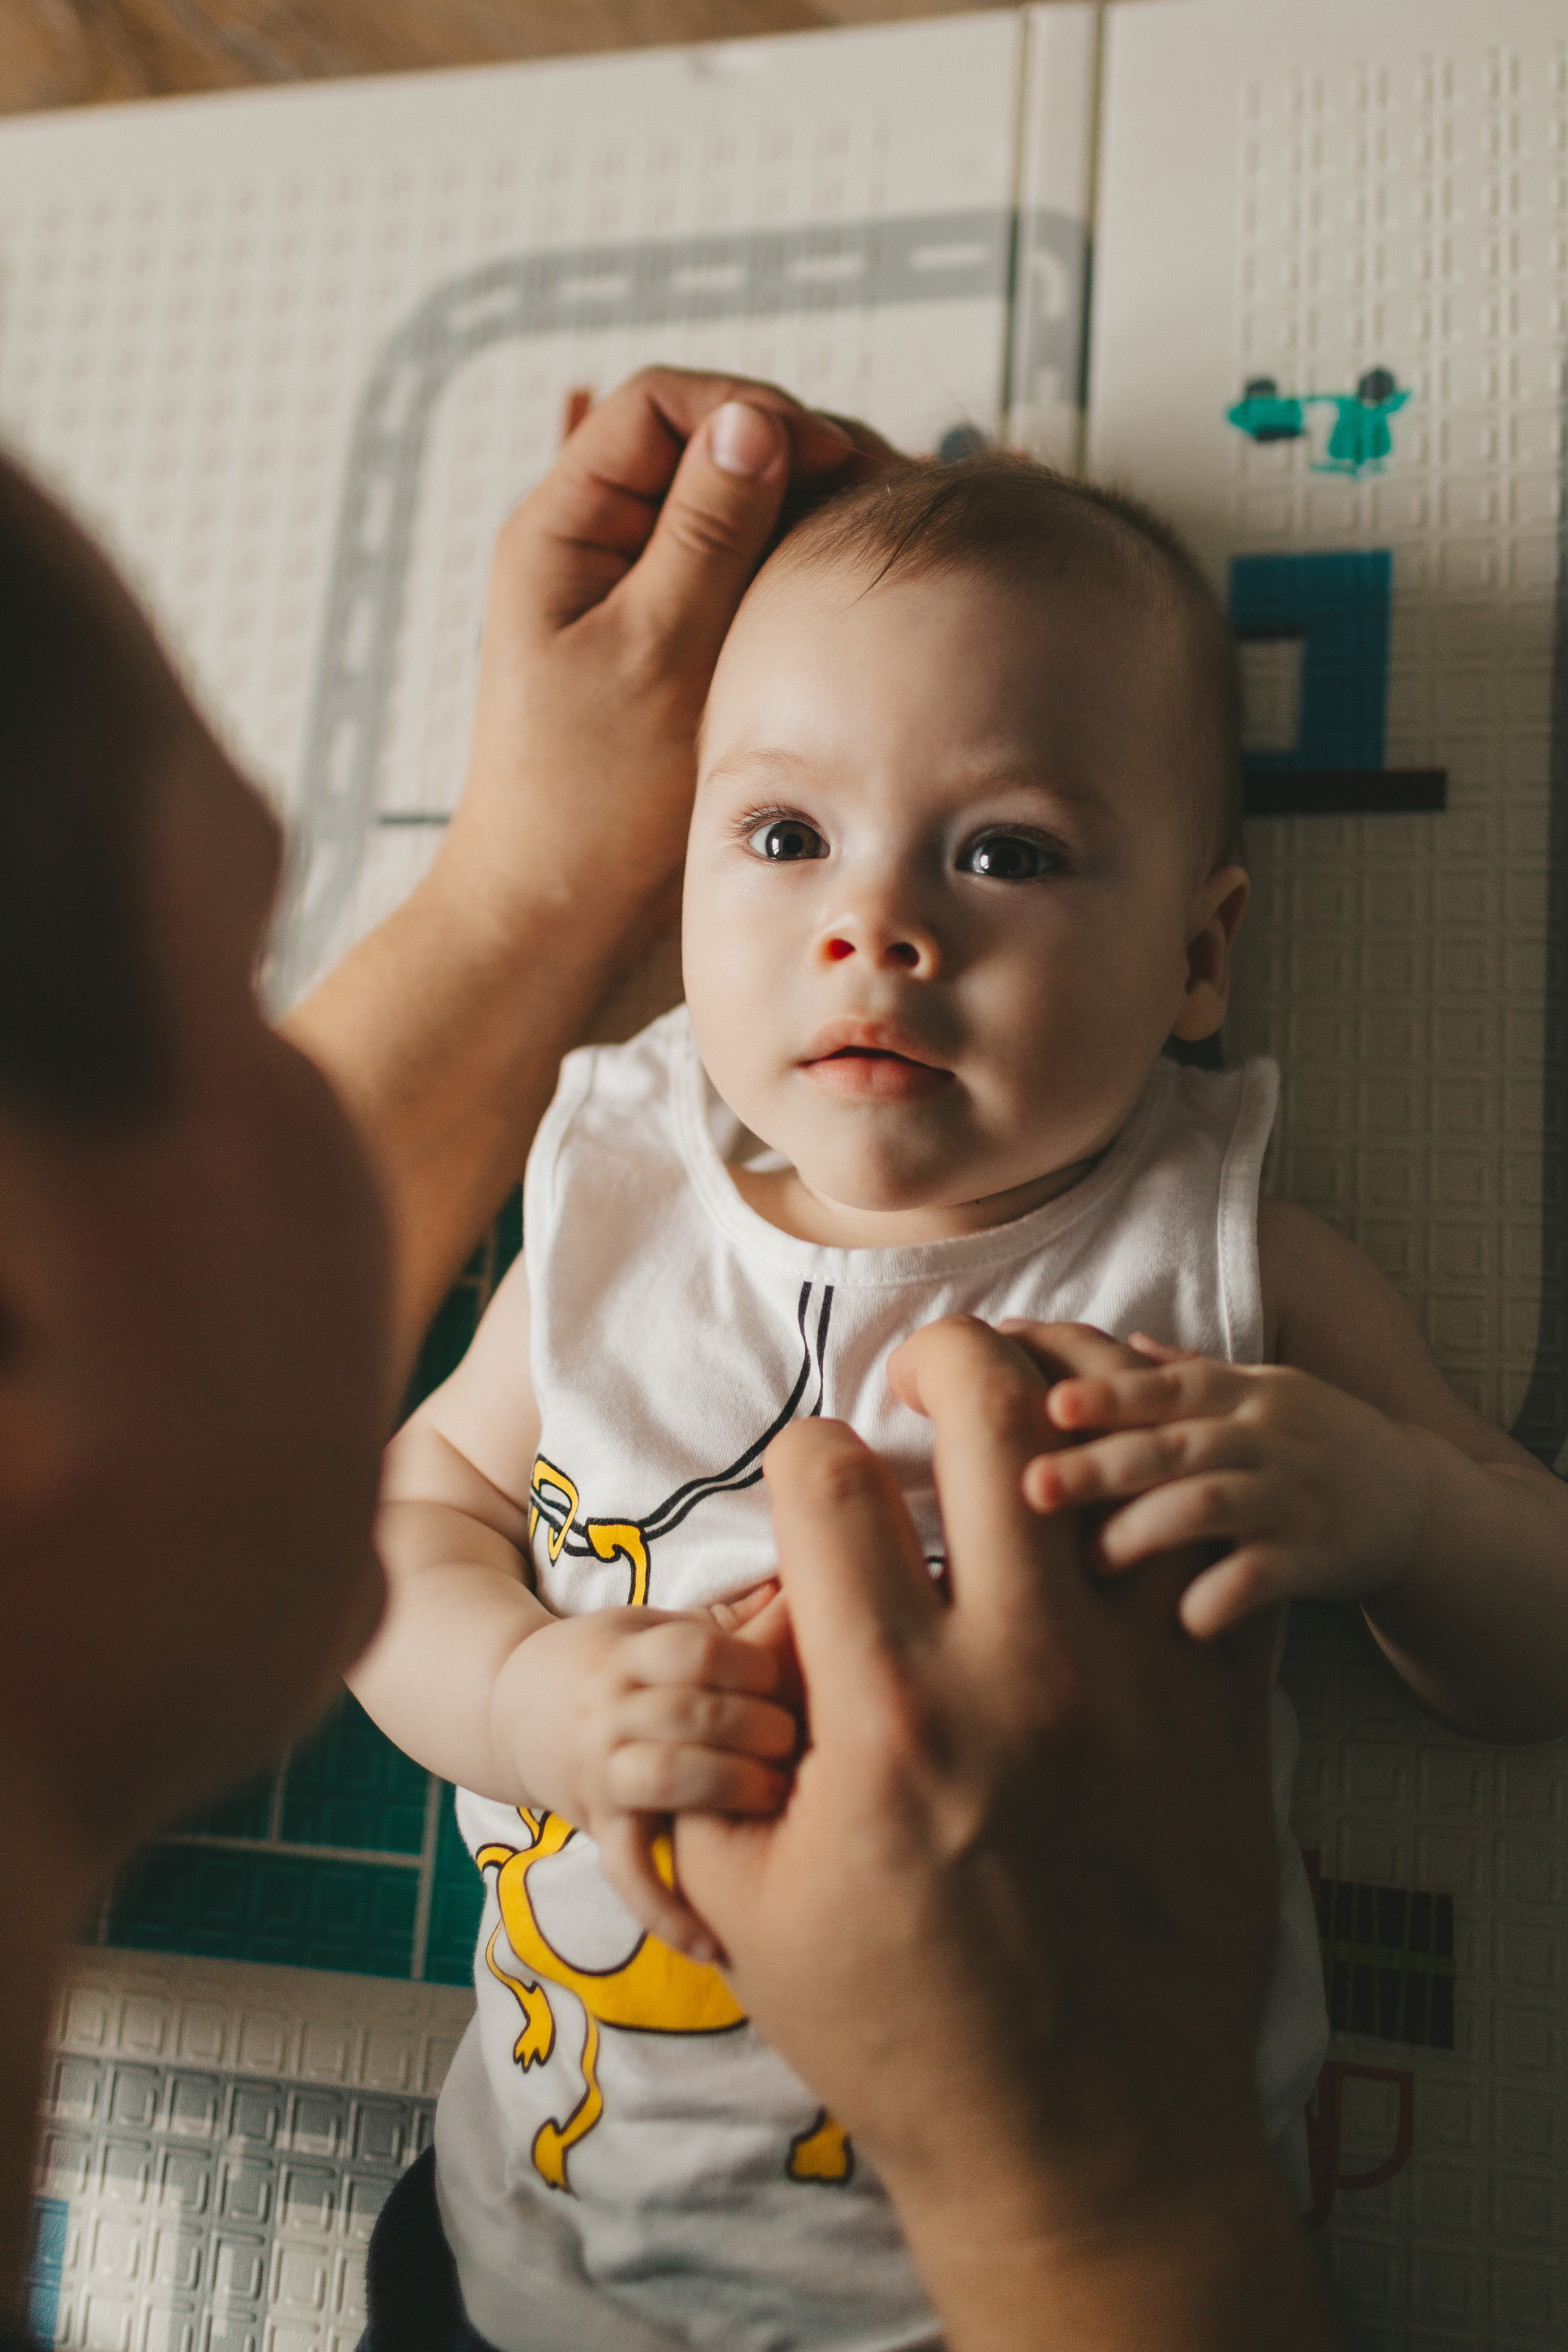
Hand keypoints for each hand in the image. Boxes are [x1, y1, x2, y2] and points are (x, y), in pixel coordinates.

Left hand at [443, 367, 896, 970]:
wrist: (562, 918)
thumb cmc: (583, 801)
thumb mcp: (652, 651)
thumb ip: (703, 534)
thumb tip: (751, 422)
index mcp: (565, 531)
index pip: (660, 409)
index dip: (750, 413)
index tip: (830, 458)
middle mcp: (602, 552)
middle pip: (709, 453)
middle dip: (799, 458)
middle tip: (889, 496)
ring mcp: (646, 602)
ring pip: (739, 517)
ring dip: (811, 516)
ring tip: (889, 540)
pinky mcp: (682, 654)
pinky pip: (747, 583)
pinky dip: (801, 574)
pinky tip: (858, 590)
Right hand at [496, 1601, 798, 1955]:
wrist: (506, 1707)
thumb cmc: (609, 1660)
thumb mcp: (649, 1624)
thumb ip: (724, 1620)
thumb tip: (807, 1591)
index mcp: (630, 1651)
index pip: (697, 1651)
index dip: (752, 1664)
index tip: (790, 1677)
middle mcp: (610, 1708)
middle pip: (693, 1713)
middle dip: (759, 1729)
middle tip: (804, 1741)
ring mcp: (599, 1769)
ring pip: (666, 1780)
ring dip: (729, 1789)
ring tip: (774, 1796)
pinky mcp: (596, 1826)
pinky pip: (629, 1875)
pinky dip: (668, 1912)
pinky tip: (716, 1943)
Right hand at [675, 1318, 1300, 2346]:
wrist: (1084, 2141)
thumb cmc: (901, 2033)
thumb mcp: (750, 1900)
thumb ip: (726, 1744)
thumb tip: (748, 1633)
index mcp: (887, 1713)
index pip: (829, 1481)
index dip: (805, 1454)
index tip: (814, 1483)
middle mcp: (1019, 1674)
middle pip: (992, 1415)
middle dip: (943, 1360)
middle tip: (923, 1381)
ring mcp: (1137, 1687)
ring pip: (1118, 1463)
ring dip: (1066, 1410)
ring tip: (1028, 1421)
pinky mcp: (1221, 1719)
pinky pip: (1209, 1555)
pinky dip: (1161, 1509)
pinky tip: (1117, 1524)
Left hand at [1024, 1329, 1428, 1637]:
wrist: (1415, 1496)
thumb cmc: (1313, 1439)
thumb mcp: (1261, 1391)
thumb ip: (1190, 1375)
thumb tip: (1114, 1339)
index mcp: (1244, 1395)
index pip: (1169, 1389)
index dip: (1112, 1393)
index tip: (1051, 1403)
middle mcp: (1265, 1439)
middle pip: (1176, 1447)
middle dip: (1103, 1467)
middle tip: (1034, 1488)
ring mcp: (1292, 1497)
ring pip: (1212, 1506)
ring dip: (1148, 1532)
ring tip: (1093, 1560)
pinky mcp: (1318, 1556)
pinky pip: (1266, 1576)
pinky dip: (1225, 1596)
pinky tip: (1185, 1621)